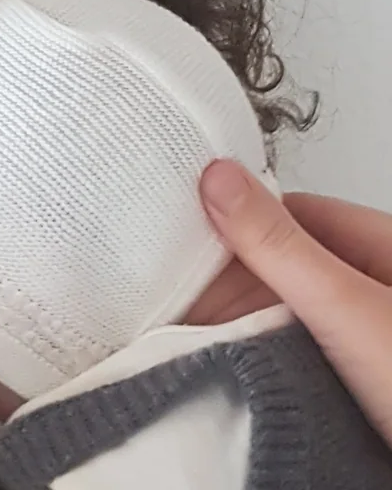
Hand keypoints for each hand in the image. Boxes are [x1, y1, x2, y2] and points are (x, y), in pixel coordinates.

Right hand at [198, 159, 391, 443]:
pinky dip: (269, 361)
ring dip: (249, 326)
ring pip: (289, 311)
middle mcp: (378, 284)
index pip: (288, 213)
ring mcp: (368, 332)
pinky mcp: (361, 379)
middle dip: (235, 284)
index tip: (187, 249)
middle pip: (285, 263)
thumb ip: (278, 244)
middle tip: (186, 306)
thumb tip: (218, 178)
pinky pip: (300, 353)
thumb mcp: (345, 308)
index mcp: (384, 244)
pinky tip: (245, 372)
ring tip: (206, 342)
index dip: (235, 227)